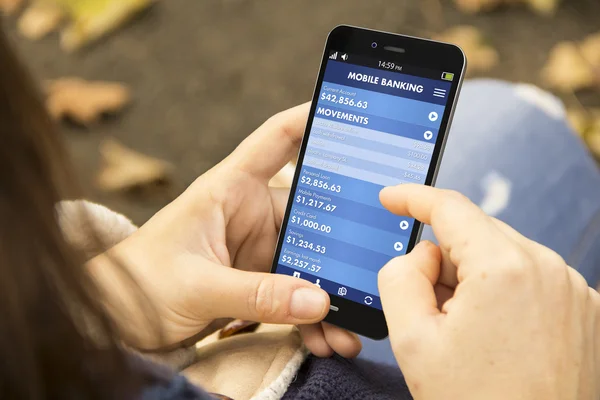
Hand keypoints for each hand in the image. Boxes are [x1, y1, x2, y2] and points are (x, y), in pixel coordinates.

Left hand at [94, 104, 360, 356]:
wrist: (114, 319)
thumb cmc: (138, 283)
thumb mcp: (196, 286)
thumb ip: (255, 294)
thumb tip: (317, 300)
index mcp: (229, 190)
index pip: (277, 139)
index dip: (313, 119)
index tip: (355, 113)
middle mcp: (249, 214)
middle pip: (312, 213)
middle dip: (342, 245)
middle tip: (372, 272)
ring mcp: (256, 250)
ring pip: (310, 261)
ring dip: (330, 293)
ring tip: (350, 328)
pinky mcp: (257, 281)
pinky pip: (296, 293)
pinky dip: (313, 316)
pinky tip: (327, 337)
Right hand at [378, 185, 599, 399]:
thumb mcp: (413, 340)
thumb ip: (400, 276)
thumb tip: (423, 254)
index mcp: (504, 268)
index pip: (450, 207)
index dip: (413, 198)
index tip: (391, 198)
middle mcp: (548, 268)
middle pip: (476, 235)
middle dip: (444, 259)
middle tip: (428, 308)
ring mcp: (573, 289)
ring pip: (503, 256)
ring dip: (474, 279)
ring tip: (466, 334)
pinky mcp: (585, 309)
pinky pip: (530, 278)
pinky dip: (503, 293)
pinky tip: (495, 336)